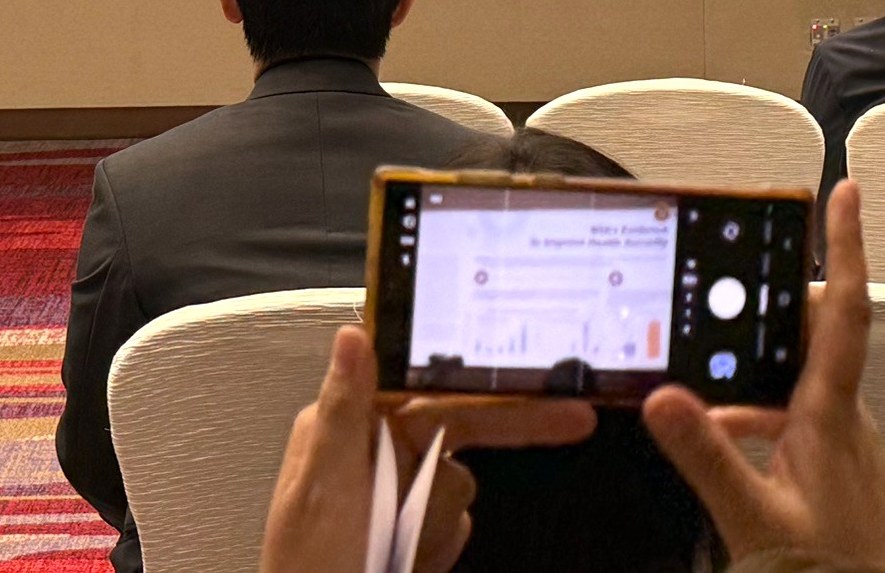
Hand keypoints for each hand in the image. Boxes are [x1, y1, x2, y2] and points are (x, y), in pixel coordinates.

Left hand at [261, 326, 596, 572]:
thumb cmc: (312, 561)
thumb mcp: (325, 484)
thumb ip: (344, 410)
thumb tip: (354, 335)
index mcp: (350, 421)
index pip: (434, 389)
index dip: (489, 387)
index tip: (546, 385)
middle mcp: (374, 446)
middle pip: (456, 436)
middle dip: (471, 461)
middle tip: (573, 425)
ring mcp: (393, 490)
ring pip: (457, 488)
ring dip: (433, 525)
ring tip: (394, 550)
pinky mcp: (407, 526)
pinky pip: (452, 525)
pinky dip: (436, 547)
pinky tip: (406, 561)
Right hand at [643, 180, 884, 572]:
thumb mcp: (750, 517)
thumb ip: (706, 454)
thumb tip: (665, 396)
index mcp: (831, 415)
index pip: (844, 310)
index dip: (845, 244)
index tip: (845, 193)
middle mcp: (849, 421)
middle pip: (820, 331)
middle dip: (779, 300)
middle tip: (742, 276)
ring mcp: (849, 445)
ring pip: (807, 377)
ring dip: (763, 367)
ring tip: (714, 382)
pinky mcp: (842, 468)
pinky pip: (805, 415)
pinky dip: (765, 408)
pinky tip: (732, 436)